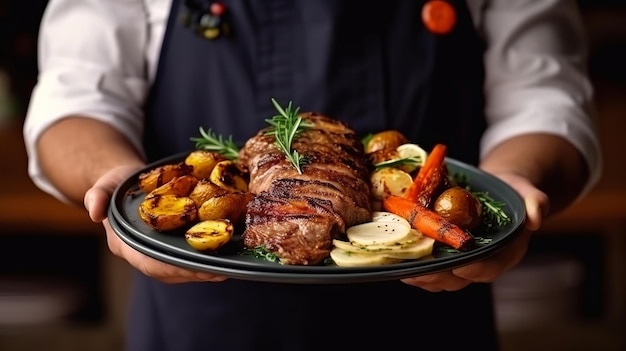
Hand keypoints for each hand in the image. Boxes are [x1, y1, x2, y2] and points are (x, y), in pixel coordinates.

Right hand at [84, 165, 227, 283]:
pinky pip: (188, 258)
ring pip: (181, 269)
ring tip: (227, 269)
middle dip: (194, 274)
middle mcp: (141, 254)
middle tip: (218, 273)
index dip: (170, 268)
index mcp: (124, 244)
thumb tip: (93, 211)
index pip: (148, 263)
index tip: (192, 268)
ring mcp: (157, 252)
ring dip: (204, 272)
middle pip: (169, 271)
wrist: (128, 182)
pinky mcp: (171, 247)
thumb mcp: (105, 184)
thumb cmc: (118, 184)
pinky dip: (205, 260)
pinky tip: (225, 257)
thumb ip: (97, 195)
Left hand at [400, 172, 548, 291]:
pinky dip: (415, 264)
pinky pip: (431, 265)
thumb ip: (536, 203)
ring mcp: (463, 260)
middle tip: (418, 272)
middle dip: (437, 277)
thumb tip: (535, 219)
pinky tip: (399, 258)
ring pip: (441, 277)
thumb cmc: (514, 192)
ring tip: (402, 269)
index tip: (458, 267)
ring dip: (422, 276)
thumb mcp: (529, 193)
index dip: (474, 271)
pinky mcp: (447, 254)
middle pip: (459, 279)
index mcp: (505, 253)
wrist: (499, 189)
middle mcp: (483, 261)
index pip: (490, 268)